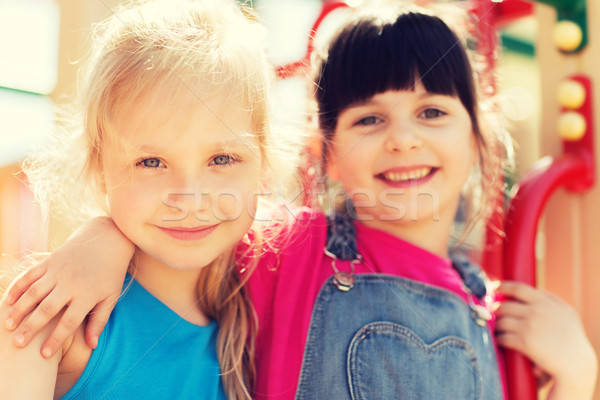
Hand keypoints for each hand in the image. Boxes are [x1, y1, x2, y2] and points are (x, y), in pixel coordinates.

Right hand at [2, 217, 133, 357]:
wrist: (106, 240)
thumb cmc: (110, 273)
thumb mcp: (111, 297)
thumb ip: (100, 321)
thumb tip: (92, 345)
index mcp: (87, 294)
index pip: (69, 322)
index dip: (55, 339)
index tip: (44, 355)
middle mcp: (70, 283)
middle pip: (47, 309)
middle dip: (31, 328)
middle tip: (17, 344)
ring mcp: (58, 271)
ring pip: (33, 293)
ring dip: (19, 310)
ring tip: (8, 326)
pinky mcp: (49, 261)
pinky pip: (29, 275)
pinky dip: (16, 288)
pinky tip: (6, 302)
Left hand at [495, 281, 596, 398]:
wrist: (575, 363)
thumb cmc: (572, 338)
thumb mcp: (566, 313)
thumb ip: (551, 300)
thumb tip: (535, 290)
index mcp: (546, 302)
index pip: (519, 288)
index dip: (504, 286)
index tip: (495, 288)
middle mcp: (537, 311)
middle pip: (505, 306)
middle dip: (497, 310)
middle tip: (494, 314)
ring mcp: (529, 325)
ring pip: (502, 321)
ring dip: (497, 326)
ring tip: (497, 329)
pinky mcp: (524, 341)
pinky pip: (503, 337)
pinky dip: (499, 339)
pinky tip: (500, 341)